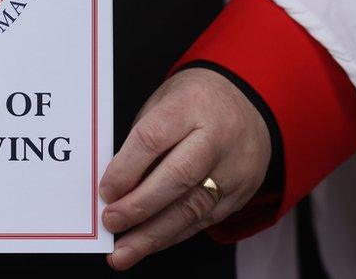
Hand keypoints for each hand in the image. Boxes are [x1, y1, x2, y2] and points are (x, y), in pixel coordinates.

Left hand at [99, 67, 270, 269]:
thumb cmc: (195, 102)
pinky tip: (148, 244)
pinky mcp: (240, 194)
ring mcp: (233, 169)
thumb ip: (141, 139)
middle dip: (138, 206)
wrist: (250, 103)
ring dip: (153, 235)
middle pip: (177, 177)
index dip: (126, 169)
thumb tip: (115, 183)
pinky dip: (172, 235)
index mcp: (190, 106)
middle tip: (110, 222)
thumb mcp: (163, 102)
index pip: (153, 139)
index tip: (105, 191)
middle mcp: (216, 138)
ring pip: (192, 208)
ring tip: (123, 253)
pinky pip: (203, 221)